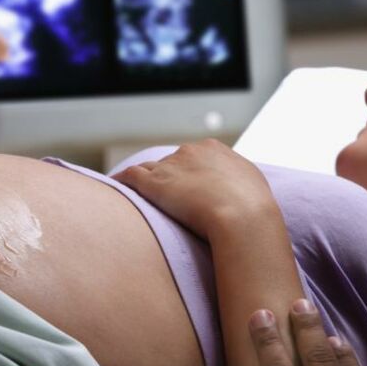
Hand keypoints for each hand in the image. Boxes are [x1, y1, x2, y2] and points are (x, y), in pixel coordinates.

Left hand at [113, 139, 279, 238]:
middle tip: (165, 197)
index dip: (189, 173)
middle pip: (171, 162)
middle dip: (167, 177)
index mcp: (214, 149)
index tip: (187, 187)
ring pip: (149, 169)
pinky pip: (130, 177)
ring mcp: (170, 166)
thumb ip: (239, 181)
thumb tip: (238, 189)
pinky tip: (113, 188)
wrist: (242, 216)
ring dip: (142, 181)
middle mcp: (190, 151)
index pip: (193, 157)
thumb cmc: (253, 207)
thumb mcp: (252, 185)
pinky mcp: (153, 182)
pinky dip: (121, 181)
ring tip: (133, 193)